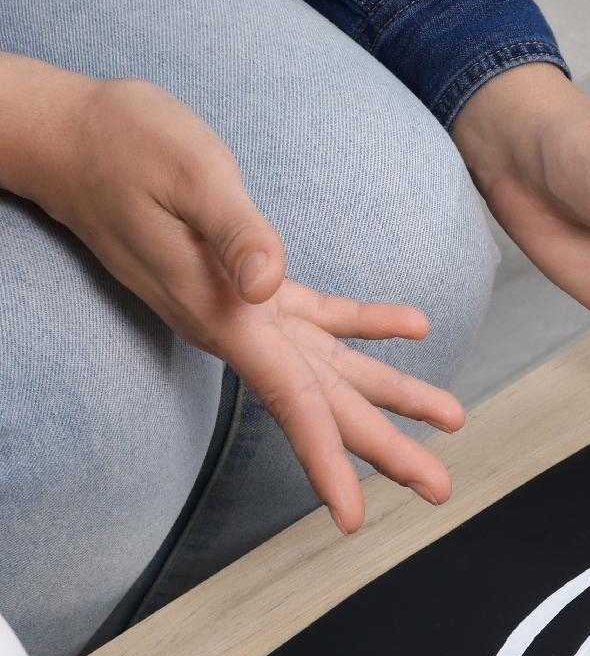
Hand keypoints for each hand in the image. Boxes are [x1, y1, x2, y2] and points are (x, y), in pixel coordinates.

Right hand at [10, 65, 461, 532]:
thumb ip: (234, 232)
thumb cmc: (126, 146)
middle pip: (323, 403)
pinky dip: (366, 322)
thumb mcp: (189, 177)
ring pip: (329, 367)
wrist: (73, 137)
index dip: (326, 459)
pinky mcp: (245, 278)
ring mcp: (242, 306)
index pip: (291, 400)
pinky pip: (317, 315)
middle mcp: (235, 325)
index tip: (353, 518)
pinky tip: (413, 325)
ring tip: (449, 419)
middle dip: (382, 447)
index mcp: (224, 315)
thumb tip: (270, 284)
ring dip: (390, 393)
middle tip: (440, 487)